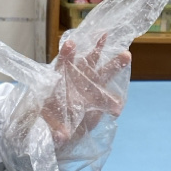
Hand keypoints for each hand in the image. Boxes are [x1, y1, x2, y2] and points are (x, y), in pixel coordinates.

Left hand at [41, 35, 130, 149]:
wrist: (54, 130)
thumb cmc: (45, 120)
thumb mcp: (44, 125)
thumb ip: (53, 130)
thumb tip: (62, 136)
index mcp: (58, 80)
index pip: (62, 64)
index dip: (66, 54)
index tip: (71, 43)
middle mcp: (75, 81)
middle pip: (87, 62)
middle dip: (97, 50)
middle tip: (106, 34)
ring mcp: (88, 90)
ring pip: (102, 74)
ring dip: (114, 65)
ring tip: (126, 54)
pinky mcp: (97, 103)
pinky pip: (107, 100)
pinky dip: (114, 104)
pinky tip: (117, 108)